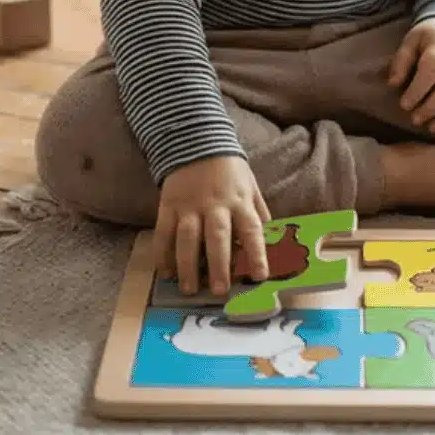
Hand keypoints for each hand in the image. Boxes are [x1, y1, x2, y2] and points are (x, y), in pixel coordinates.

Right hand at [155, 155, 271, 295]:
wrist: (197, 142)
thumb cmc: (230, 172)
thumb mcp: (251, 188)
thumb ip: (258, 215)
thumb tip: (272, 243)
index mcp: (240, 202)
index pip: (251, 230)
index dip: (256, 253)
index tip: (260, 276)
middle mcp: (215, 205)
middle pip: (217, 237)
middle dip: (219, 266)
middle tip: (219, 291)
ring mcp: (189, 205)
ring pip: (187, 238)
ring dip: (187, 266)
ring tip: (189, 289)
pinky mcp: (168, 204)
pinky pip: (164, 232)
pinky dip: (163, 253)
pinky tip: (166, 273)